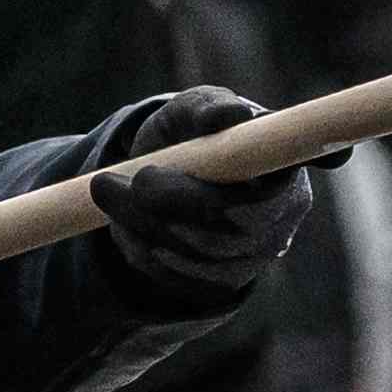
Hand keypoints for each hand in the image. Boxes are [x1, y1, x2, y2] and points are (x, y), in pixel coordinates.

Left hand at [81, 88, 315, 305]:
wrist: (169, 168)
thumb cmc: (193, 130)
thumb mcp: (196, 108)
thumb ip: (211, 108)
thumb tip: (233, 115)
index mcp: (284, 174)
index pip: (262, 200)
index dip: (203, 196)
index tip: (144, 176)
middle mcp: (279, 223)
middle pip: (226, 234)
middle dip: (161, 209)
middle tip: (111, 182)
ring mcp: (252, 259)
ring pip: (195, 257)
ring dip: (142, 225)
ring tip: (107, 190)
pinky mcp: (221, 284)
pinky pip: (179, 279)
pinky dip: (143, 251)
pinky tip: (126, 222)